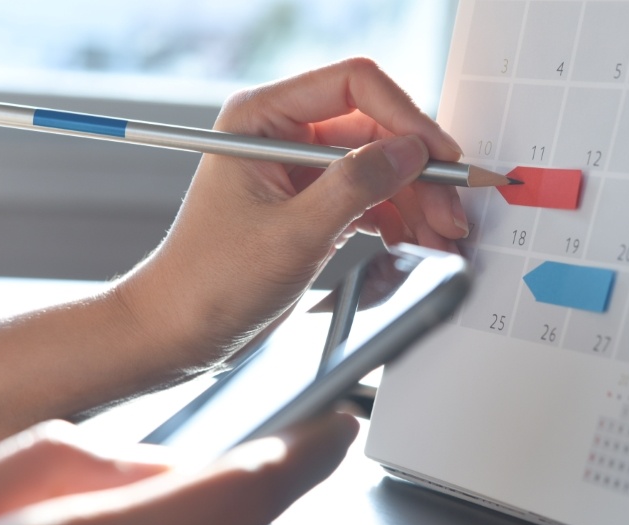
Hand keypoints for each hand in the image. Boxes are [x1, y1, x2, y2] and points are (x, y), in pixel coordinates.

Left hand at [114, 58, 467, 367]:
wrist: (178, 333)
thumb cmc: (208, 282)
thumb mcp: (293, 233)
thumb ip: (356, 187)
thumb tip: (410, 152)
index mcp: (260, 119)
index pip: (352, 86)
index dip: (404, 117)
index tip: (437, 155)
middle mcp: (281, 136)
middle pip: (374, 130)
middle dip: (417, 172)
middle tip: (449, 210)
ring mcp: (299, 173)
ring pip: (378, 167)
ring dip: (415, 200)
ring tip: (441, 235)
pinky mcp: (310, 207)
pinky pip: (369, 198)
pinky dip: (397, 219)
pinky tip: (414, 241)